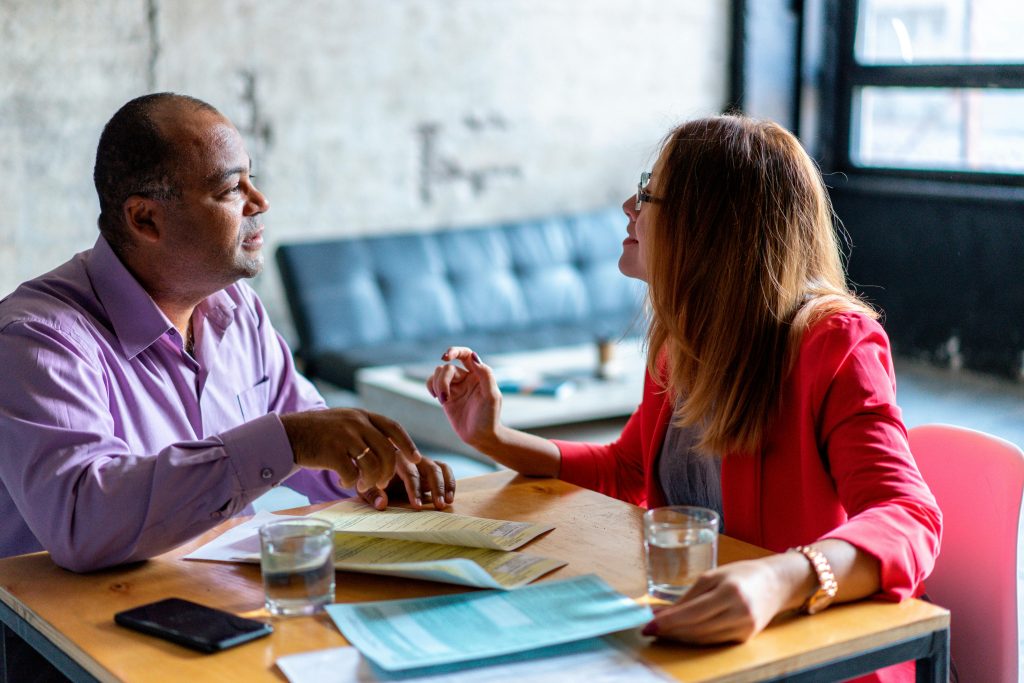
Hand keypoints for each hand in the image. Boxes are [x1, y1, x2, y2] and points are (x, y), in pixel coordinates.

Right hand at [280, 408, 420, 492]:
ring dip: (370, 480)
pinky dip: (350, 482)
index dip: (408, 444)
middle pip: (387, 450)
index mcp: (362, 415)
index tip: (416, 459)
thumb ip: (367, 431)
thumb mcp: (346, 422)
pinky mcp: (331, 452)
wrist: (290, 434)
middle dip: (389, 471)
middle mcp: (356, 423)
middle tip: (383, 482)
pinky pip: (351, 473)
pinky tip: (344, 480)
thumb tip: (393, 450)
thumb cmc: (321, 433)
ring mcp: (344, 436)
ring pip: (372, 464)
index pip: (393, 427)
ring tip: (361, 483)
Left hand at [357, 456, 455, 510]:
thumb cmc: (368, 479)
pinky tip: (450, 498)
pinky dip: (450, 482)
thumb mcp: (364, 487)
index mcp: (394, 459)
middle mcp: (411, 457)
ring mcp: (422, 461)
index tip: (418, 506)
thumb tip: (382, 505)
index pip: (409, 473)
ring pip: (439, 468)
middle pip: (429, 468)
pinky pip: (444, 469)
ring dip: (445, 486)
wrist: (372, 469)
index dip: (415, 490)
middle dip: (436, 488)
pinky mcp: (430, 466)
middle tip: (439, 505)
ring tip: (446, 503)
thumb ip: (371, 495)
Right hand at [426, 347, 502, 448]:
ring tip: (443, 401)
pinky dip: (430, 387)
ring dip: (436, 385)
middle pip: (447, 368)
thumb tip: (474, 356)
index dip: (455, 351)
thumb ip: (486, 375)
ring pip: (438, 374)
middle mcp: (466, 377)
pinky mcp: (446, 396)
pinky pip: (432, 383)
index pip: (466, 354)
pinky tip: (437, 397)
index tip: (445, 357)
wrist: (481, 437)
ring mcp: (455, 386)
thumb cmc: (490, 417)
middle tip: (444, 399)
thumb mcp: (492, 396)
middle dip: (442, 381)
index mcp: (479, 374)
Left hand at [642, 558, 793, 643]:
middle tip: (649, 629)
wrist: (776, 584)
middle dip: (670, 631)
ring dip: (679, 637)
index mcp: (730, 592)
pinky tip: (681, 633)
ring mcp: (744, 629)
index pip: (692, 613)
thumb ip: (689, 595)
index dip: (668, 621)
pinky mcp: (745, 638)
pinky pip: (713, 641)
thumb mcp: (713, 576)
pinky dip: (694, 638)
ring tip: (661, 631)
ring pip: (703, 638)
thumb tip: (661, 611)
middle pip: (696, 629)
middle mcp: (739, 613)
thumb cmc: (742, 574)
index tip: (648, 624)